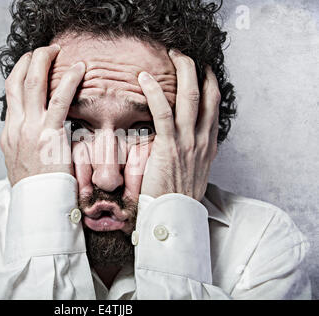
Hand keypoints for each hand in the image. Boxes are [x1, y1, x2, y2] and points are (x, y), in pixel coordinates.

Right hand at [0, 44, 85, 186]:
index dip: (20, 74)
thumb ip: (27, 146)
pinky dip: (68, 81)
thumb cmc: (36, 190)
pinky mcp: (49, 136)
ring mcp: (29, 130)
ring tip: (56, 50)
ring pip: (32, 83)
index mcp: (8, 134)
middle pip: (16, 81)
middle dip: (29, 60)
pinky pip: (59, 101)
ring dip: (44, 61)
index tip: (31, 65)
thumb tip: (37, 136)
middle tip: (43, 50)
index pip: (10, 94)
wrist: (37, 208)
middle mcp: (15, 127)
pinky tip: (78, 69)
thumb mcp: (22, 165)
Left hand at [136, 49, 220, 200]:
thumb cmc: (177, 197)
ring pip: (190, 96)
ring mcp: (188, 142)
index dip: (210, 83)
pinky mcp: (169, 147)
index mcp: (208, 144)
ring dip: (182, 70)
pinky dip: (154, 92)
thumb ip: (190, 153)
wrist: (175, 217)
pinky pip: (163, 112)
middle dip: (196, 69)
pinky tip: (145, 79)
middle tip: (183, 54)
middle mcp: (202, 139)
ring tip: (171, 54)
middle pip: (206, 94)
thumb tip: (178, 141)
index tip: (203, 70)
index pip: (213, 106)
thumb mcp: (192, 173)